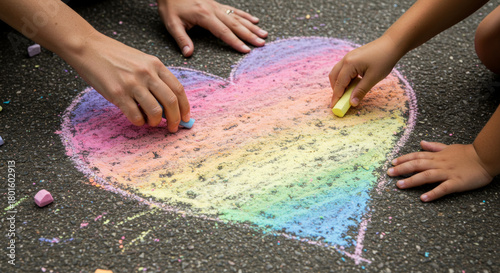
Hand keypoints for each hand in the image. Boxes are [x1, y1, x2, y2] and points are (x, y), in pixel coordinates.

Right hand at [67, 31, 189, 132]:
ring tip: (151, 123)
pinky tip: (137, 119)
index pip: (178, 89)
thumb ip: (155, 78)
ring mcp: (132, 84)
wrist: (88, 47)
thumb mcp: (141, 61)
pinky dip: (139, 122)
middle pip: (171, 102)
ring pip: (155, 111)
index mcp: (156, 65)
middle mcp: (147, 73)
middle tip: (173, 128)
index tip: (186, 117)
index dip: (185, 107)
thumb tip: (168, 105)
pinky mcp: (117, 93)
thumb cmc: (115, 56)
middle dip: (176, 119)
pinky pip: (136, 116)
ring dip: (156, 122)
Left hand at [157, 0, 267, 56]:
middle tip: (261, 44)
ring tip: (264, 34)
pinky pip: (234, 10)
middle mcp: (213, 10)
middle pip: (235, 24)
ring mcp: (216, 6)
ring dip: (251, 26)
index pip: (223, 32)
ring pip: (238, 17)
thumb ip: (181, 38)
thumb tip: (188, 53)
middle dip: (249, 35)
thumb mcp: (172, 23)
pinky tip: (254, 20)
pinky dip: (245, 16)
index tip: (246, 50)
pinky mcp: (216, 4)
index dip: (235, 42)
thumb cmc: (170, 5)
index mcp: (204, 16)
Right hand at [329, 35, 401, 107]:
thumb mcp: (373, 78)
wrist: (392, 43)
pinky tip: (353, 83)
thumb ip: (360, 91)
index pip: (339, 84)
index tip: (333, 107)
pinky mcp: (353, 56)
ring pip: (337, 73)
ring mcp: (348, 57)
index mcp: (349, 64)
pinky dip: (345, 78)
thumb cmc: (384, 59)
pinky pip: (343, 69)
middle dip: (336, 90)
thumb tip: (352, 103)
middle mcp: (346, 59)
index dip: (336, 97)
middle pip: (334, 77)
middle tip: (341, 100)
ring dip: (340, 84)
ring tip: (348, 92)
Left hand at [387, 141, 493, 201]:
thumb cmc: (467, 153)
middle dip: (402, 169)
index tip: (392, 163)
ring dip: (412, 181)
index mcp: (437, 156)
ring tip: (399, 186)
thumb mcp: (448, 147)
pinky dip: (433, 193)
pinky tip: (423, 198)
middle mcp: (439, 163)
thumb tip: (421, 142)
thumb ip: (434, 146)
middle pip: (417, 165)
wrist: (485, 157)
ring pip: (426, 176)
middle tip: (389, 173)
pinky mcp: (456, 182)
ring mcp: (447, 173)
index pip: (417, 156)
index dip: (404, 159)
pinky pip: (443, 188)